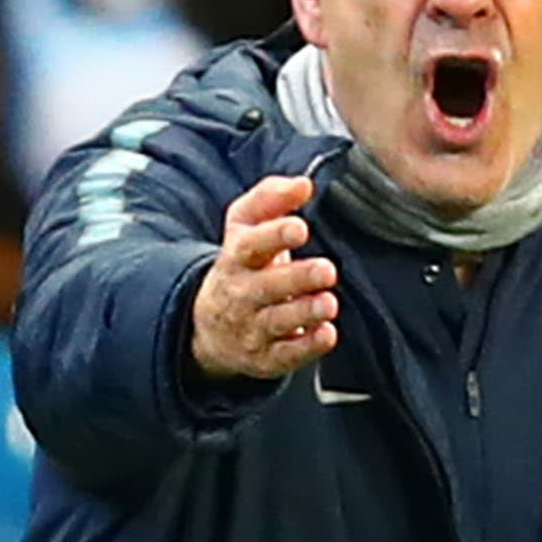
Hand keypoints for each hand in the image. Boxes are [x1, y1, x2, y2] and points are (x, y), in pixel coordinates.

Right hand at [190, 176, 338, 380]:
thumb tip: (304, 183)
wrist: (212, 325)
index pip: (251, 245)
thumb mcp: (245, 226)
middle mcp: (241, 293)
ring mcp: (251, 327)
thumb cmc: (243, 264)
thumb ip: (271, 198)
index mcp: (236, 257)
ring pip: (276, 321)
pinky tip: (328, 334)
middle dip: (296, 278)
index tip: (300, 227)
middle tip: (327, 270)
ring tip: (328, 303)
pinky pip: (286, 355)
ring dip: (304, 312)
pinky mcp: (265, 357)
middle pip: (265, 286)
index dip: (274, 235)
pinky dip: (307, 347)